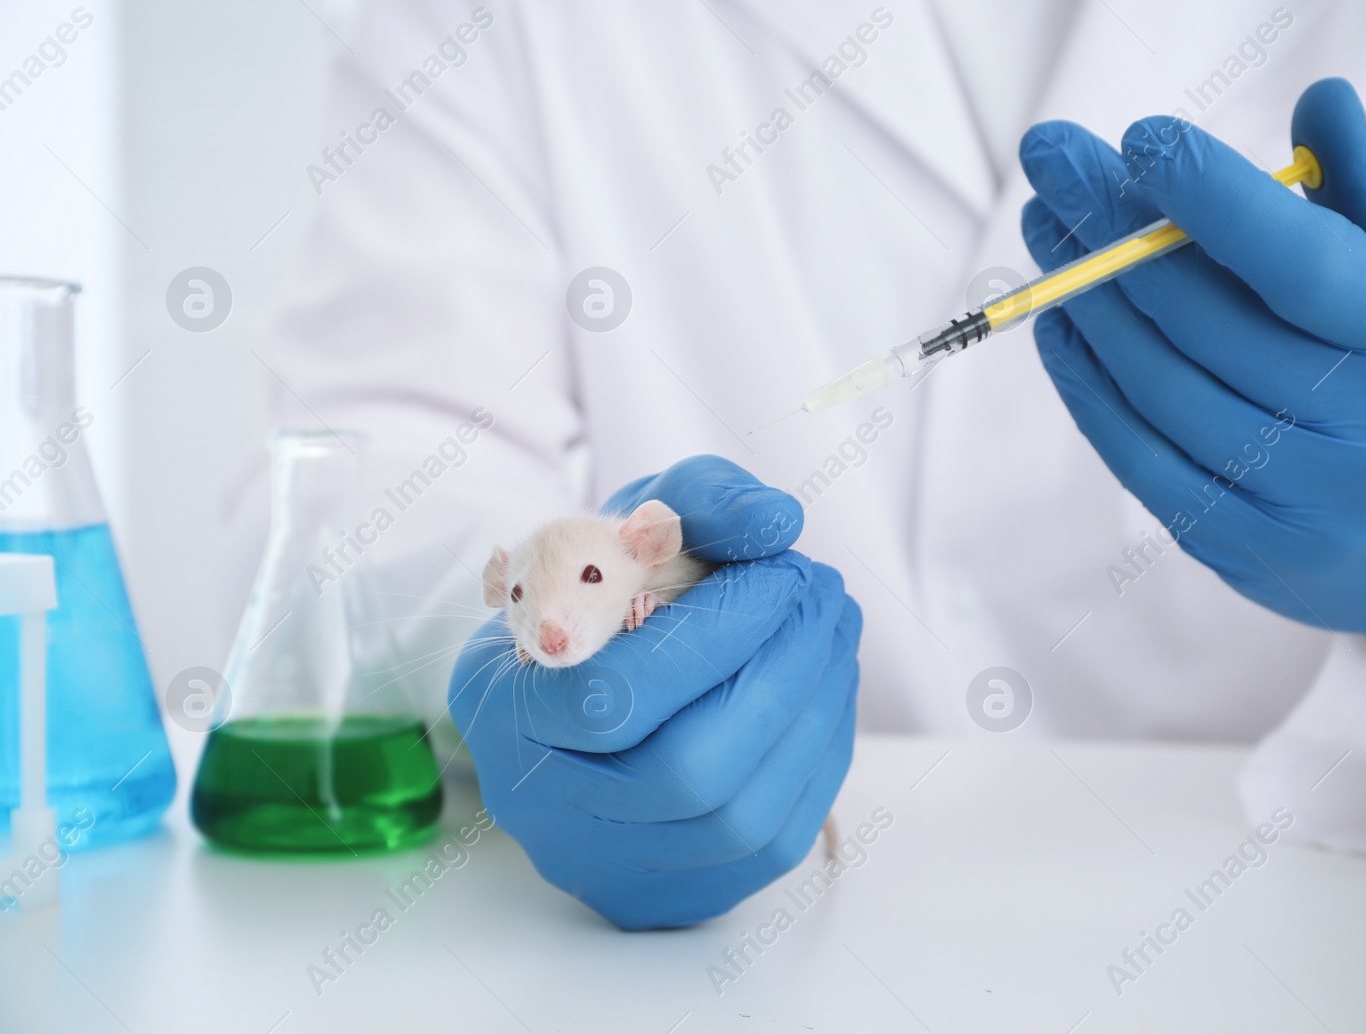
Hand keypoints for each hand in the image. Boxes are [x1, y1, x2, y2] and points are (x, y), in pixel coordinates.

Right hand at [449, 456, 860, 928]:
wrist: (583, 670)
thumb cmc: (604, 589)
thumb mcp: (631, 520)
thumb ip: (696, 500)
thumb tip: (776, 519)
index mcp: (504, 710)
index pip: (615, 700)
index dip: (718, 634)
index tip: (782, 568)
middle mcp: (544, 810)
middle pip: (688, 774)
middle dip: (782, 672)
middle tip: (822, 592)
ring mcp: (608, 864)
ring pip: (740, 818)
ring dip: (815, 710)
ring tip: (835, 628)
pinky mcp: (674, 892)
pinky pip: (772, 844)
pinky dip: (819, 756)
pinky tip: (831, 685)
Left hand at [1019, 77, 1365, 671]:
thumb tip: (1317, 97)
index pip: (1305, 267)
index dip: (1216, 201)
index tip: (1141, 139)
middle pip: (1208, 322)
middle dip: (1113, 230)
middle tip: (1054, 163)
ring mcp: (1302, 504)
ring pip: (1160, 388)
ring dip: (1086, 301)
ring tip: (1046, 231)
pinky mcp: (1243, 552)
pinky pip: (1141, 460)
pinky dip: (1088, 386)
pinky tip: (1064, 325)